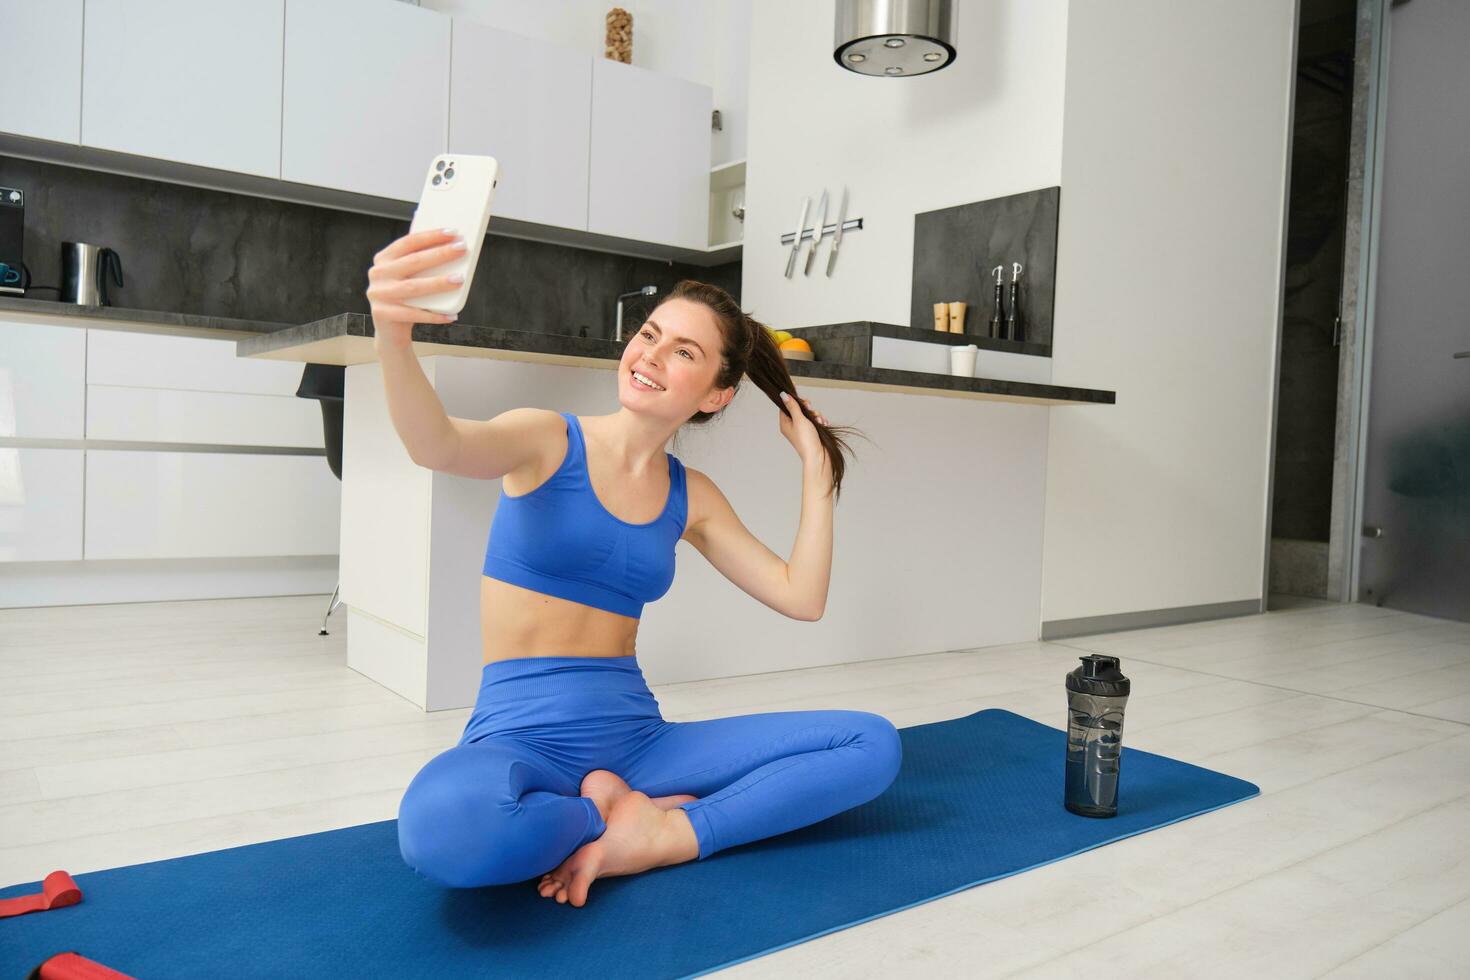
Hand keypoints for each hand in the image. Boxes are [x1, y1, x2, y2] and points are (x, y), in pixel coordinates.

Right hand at [366, 228, 467, 345]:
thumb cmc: (406, 298)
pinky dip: (433, 315)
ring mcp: (378, 294)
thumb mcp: (408, 277)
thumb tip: (451, 246)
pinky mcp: (382, 314)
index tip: (453, 232)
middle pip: (413, 262)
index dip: (431, 236)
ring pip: (413, 287)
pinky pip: (412, 314)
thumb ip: (421, 262)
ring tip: (459, 280)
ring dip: (438, 283)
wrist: (390, 331)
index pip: (408, 242)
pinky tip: (451, 315)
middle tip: (462, 249)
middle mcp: (378, 273)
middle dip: (440, 254)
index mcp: (384, 259)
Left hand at [778, 391, 828, 464]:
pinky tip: (824, 424)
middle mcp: (793, 426)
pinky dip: (821, 421)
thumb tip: (783, 395)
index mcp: (785, 423)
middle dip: (807, 407)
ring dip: (816, 415)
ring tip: (819, 421)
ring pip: (809, 414)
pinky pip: (816, 421)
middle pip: (798, 408)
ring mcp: (803, 429)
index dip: (791, 397)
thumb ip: (792, 406)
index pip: (785, 406)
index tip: (795, 386)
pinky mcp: (812, 432)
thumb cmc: (806, 440)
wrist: (818, 456)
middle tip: (810, 408)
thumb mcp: (799, 420)